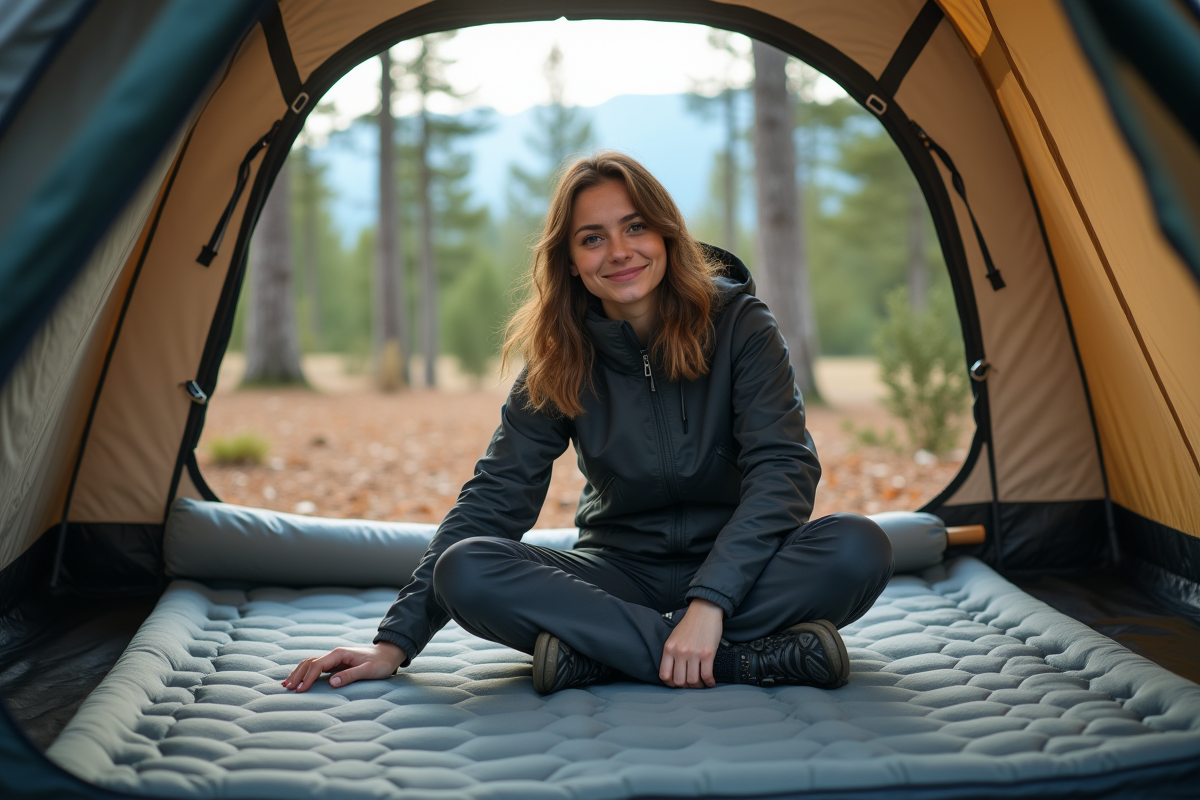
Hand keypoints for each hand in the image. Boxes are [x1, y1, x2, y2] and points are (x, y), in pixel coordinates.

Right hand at [282, 642, 405, 692]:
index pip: (318, 665)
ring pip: (311, 663)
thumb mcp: (369, 671)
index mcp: (340, 654)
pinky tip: (299, 680)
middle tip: (287, 688)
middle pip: (310, 662)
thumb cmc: (380, 663)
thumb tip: (332, 683)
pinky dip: (306, 673)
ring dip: (299, 673)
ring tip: (287, 685)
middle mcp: (335, 654)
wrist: (388, 654)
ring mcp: (334, 658)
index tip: (301, 690)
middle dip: (298, 675)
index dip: (308, 678)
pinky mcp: (336, 663)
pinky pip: (317, 667)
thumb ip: (351, 675)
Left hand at [659, 598, 723, 688]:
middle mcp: (679, 652)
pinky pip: (706, 675)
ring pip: (693, 681)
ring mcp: (693, 653)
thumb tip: (673, 672)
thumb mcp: (673, 637)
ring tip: (701, 683)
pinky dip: (709, 683)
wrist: (704, 611)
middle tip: (691, 684)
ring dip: (698, 686)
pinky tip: (711, 682)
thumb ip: (671, 653)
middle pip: (679, 681)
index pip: (664, 675)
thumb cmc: (690, 625)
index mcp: (669, 648)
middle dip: (686, 686)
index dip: (671, 684)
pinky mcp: (707, 654)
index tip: (677, 683)